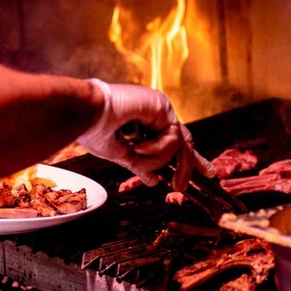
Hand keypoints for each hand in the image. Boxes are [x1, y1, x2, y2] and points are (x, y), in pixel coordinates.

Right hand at [76, 79, 214, 190]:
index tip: (205, 173)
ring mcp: (160, 109)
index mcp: (144, 123)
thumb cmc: (93, 130)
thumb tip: (154, 180)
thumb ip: (140, 165)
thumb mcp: (120, 154)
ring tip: (135, 155)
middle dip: (189, 165)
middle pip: (183, 142)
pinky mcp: (162, 106)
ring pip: (177, 146)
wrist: (85, 114)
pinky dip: (156, 150)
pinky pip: (172, 139)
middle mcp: (154, 114)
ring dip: (157, 159)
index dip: (186, 159)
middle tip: (189, 184)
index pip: (172, 141)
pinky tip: (137, 146)